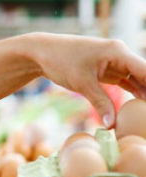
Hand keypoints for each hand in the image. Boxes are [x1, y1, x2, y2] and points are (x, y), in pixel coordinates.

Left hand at [31, 33, 145, 126]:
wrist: (41, 53)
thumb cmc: (61, 62)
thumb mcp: (82, 84)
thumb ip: (100, 103)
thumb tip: (112, 125)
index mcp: (118, 52)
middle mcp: (120, 55)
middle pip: (144, 75)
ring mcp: (114, 63)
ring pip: (136, 80)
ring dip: (143, 94)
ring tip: (144, 114)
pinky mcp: (106, 70)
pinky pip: (125, 82)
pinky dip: (132, 93)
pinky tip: (139, 107)